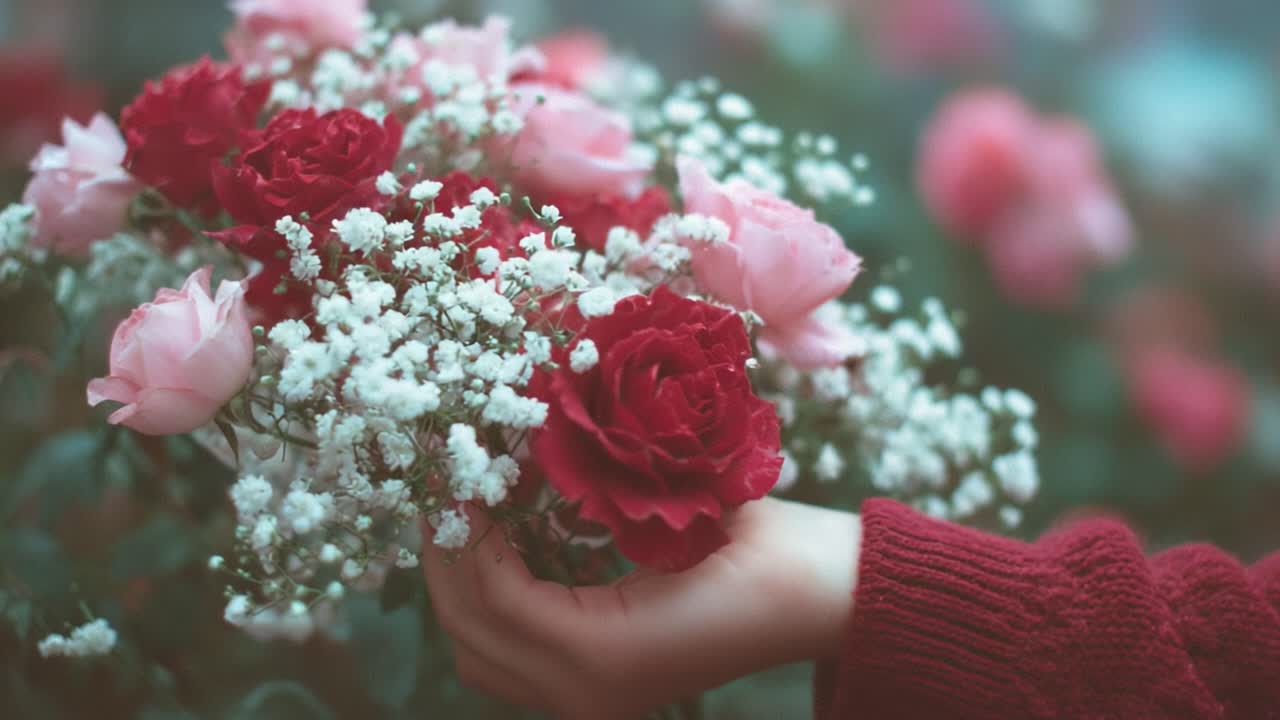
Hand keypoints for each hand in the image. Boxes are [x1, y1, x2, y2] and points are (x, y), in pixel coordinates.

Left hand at [421, 497, 861, 718]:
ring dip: (465, 587)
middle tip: (447, 486)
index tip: (458, 466)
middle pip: (472, 634)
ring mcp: (595, 703)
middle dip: (447, 557)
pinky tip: (508, 546)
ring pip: (485, 657)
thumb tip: (511, 447)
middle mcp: (588, 696)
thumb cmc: (771, 548)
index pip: (493, 594)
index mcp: (605, 655)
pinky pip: (518, 659)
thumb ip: (590, 496)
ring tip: (470, 515)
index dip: (465, 528)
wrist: (830, 599)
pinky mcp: (604, 691)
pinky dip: (497, 606)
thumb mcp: (676, 510)